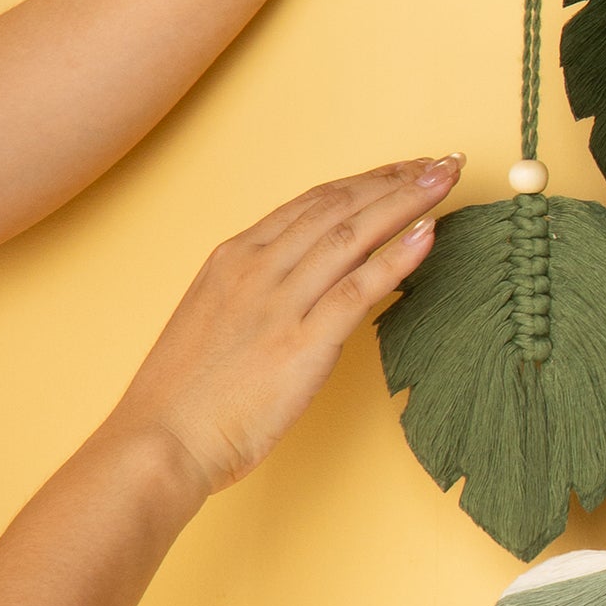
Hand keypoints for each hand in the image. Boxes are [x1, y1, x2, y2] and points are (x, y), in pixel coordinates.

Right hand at [104, 157, 464, 496]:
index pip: (312, 203)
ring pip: (352, 235)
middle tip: (440, 163)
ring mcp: (277, 303)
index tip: (404, 169)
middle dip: (395, 179)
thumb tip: (309, 283)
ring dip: (406, 202)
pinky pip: (357, 289)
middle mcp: (255, 269)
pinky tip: (429, 234)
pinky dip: (397, 257)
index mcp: (233, 258)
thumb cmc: (185, 396)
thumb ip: (259, 293)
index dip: (365, 181)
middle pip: (338, 206)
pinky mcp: (299, 343)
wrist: (158, 443)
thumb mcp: (216, 321)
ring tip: (447, 179)